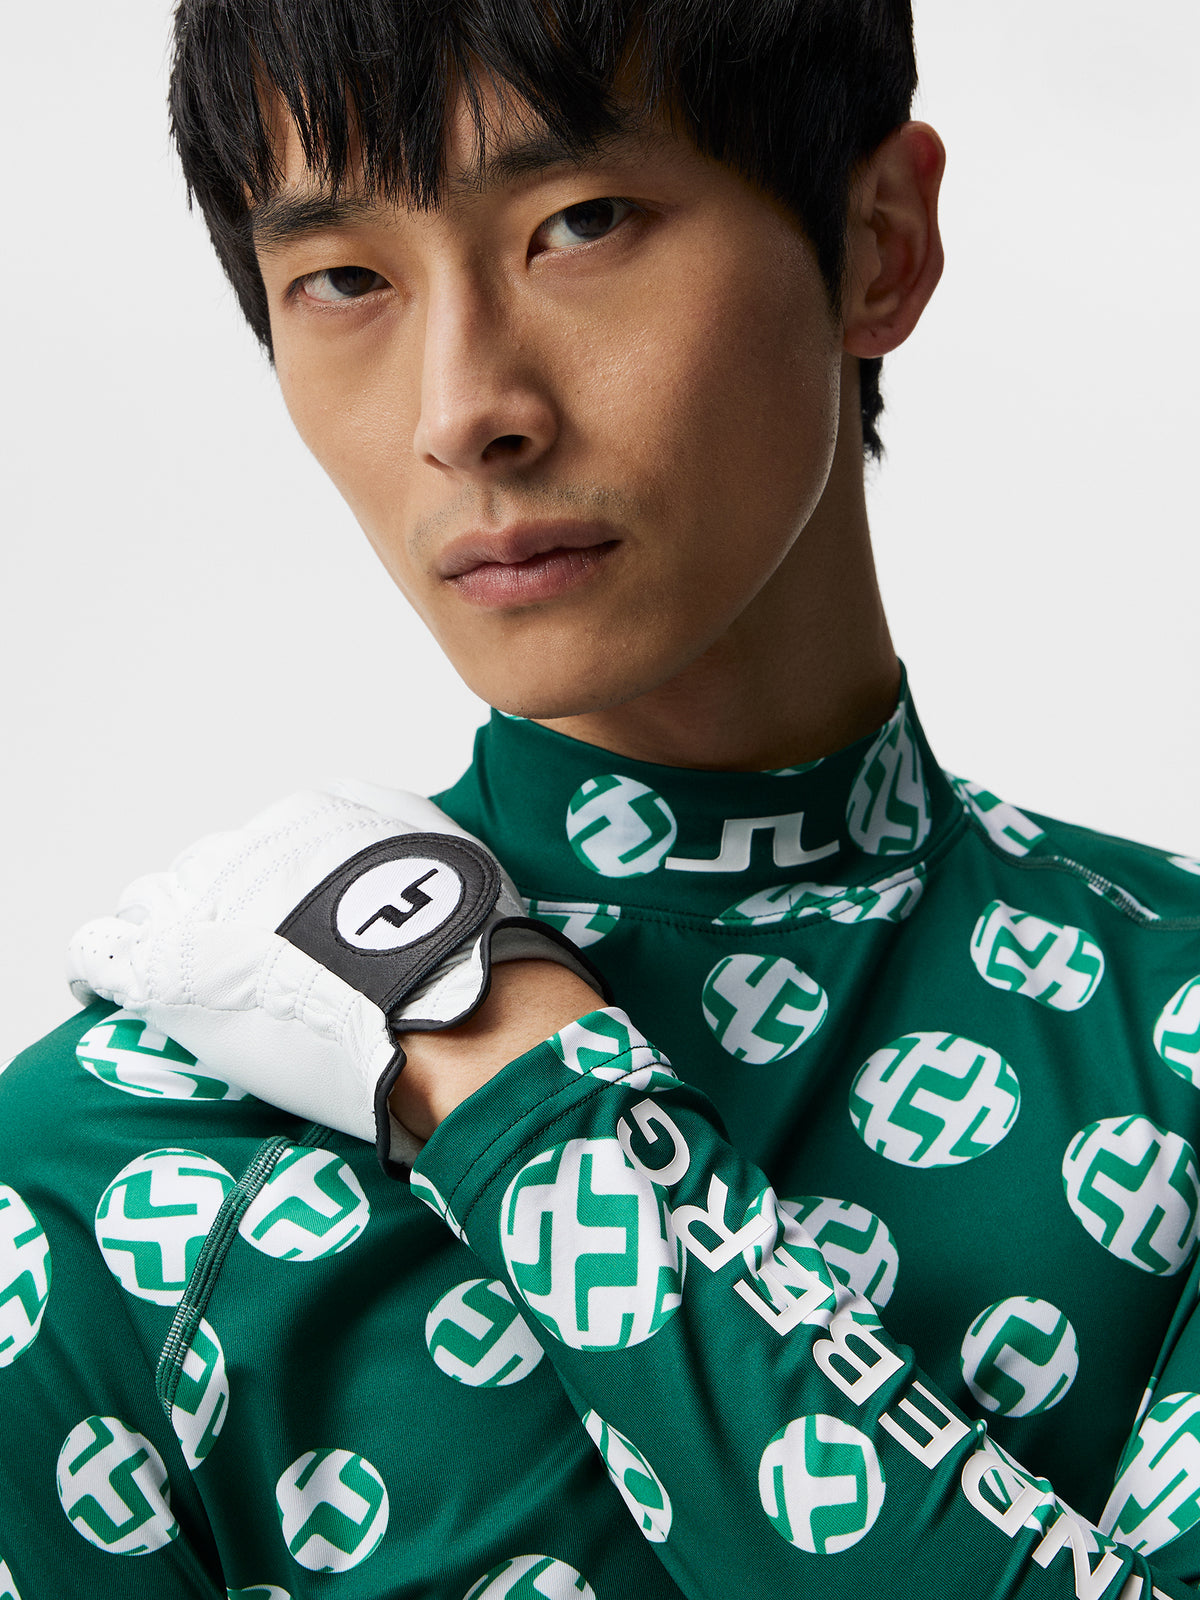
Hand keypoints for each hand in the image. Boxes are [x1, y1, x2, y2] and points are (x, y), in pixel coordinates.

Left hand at [67, 784, 604, 1167]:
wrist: (444, 1008)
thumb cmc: (462, 948)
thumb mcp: (454, 857)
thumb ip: (409, 840)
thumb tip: (391, 855)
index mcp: (313, 817)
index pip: (267, 843)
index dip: (271, 891)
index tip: (285, 925)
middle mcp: (253, 848)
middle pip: (209, 871)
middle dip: (216, 910)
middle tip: (244, 960)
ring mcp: (206, 904)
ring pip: (155, 902)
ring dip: (166, 932)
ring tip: (180, 971)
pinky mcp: (171, 967)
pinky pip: (107, 951)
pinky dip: (104, 964)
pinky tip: (104, 982)